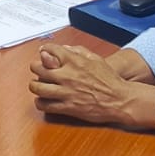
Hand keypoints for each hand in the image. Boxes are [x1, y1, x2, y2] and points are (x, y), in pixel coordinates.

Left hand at [28, 43, 154, 128]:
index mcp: (75, 61)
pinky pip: (45, 105)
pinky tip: (43, 100)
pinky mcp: (67, 107)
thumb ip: (79, 51)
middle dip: (36, 67)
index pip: (49, 50)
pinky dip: (40, 102)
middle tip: (38, 70)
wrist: (119, 100)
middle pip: (38, 68)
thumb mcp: (96, 59)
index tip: (43, 53)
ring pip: (37, 87)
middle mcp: (67, 76)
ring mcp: (66, 92)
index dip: (44, 50)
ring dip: (35, 85)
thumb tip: (64, 48)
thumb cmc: (110, 80)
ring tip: (37, 85)